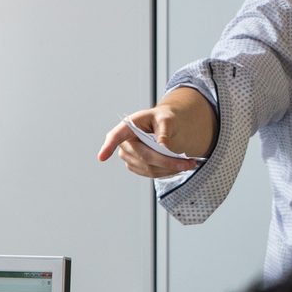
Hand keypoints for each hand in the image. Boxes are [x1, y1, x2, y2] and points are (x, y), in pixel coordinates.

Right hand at [97, 90, 217, 178]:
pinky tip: (178, 166)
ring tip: (190, 163)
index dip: (108, 146)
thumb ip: (164, 130)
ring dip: (171, 169)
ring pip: (149, 168)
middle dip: (168, 162)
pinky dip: (167, 172)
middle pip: (144, 157)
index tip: (101, 157)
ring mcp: (129, 158)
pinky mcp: (136, 167)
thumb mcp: (166, 118)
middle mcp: (125, 144)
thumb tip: (163, 147)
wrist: (162, 126)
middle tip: (190, 163)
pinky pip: (151, 173)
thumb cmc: (162, 118)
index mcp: (127, 127)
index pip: (115, 136)